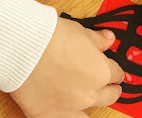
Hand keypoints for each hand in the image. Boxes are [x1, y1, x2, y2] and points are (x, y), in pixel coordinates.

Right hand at [10, 17, 124, 117]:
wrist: (25, 48)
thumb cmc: (52, 36)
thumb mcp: (81, 31)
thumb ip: (98, 40)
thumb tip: (109, 39)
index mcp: (101, 72)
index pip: (116, 73)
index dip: (114, 69)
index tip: (111, 67)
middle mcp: (89, 94)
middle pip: (109, 96)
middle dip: (110, 89)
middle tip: (108, 86)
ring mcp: (70, 108)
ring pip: (89, 115)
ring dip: (91, 105)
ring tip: (87, 99)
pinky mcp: (49, 116)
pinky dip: (68, 116)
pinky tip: (67, 112)